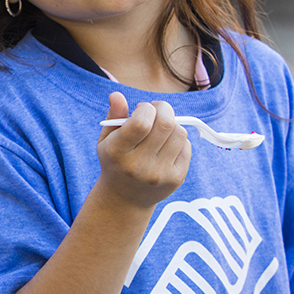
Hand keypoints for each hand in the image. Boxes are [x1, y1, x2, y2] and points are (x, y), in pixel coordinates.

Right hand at [94, 92, 190, 209]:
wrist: (125, 199)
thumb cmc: (115, 161)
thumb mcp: (107, 140)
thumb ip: (113, 116)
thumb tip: (116, 95)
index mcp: (118, 153)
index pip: (141, 122)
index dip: (146, 108)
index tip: (142, 109)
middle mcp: (139, 166)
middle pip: (165, 124)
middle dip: (163, 109)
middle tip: (157, 110)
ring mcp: (160, 174)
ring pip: (179, 133)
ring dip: (172, 124)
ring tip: (160, 129)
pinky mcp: (176, 179)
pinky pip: (186, 146)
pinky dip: (178, 139)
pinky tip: (165, 145)